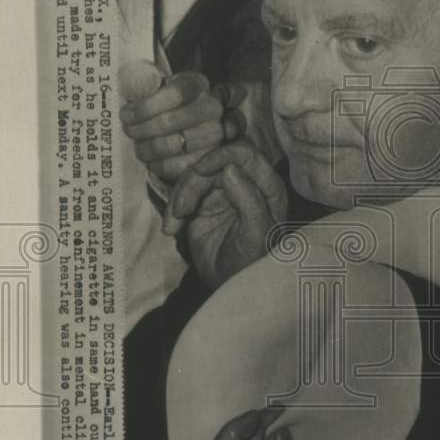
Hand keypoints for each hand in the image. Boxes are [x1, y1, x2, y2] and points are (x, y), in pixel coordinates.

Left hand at [120, 67, 247, 183]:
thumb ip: (144, 90)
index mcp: (197, 85)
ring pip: (170, 146)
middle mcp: (212, 108)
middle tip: (128, 130)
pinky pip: (173, 166)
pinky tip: (151, 158)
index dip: (146, 106)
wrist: (189, 124)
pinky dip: (156, 164)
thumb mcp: (158, 88)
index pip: (174, 94)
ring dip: (146, 148)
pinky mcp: (207, 160)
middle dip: (142, 129)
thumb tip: (128, 104)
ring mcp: (213, 136)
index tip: (126, 115)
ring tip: (138, 145)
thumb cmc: (167, 104)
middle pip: (170, 122)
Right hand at [164, 140, 287, 288]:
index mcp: (268, 187)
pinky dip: (173, 208)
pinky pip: (183, 191)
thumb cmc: (252, 263)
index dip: (220, 156)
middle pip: (215, 162)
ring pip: (195, 175)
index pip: (247, 154)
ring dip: (179, 198)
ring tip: (174, 226)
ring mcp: (224, 190)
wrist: (230, 285)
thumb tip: (230, 168)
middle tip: (181, 210)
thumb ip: (250, 201)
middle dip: (193, 182)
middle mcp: (247, 183)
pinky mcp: (204, 200)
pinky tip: (171, 228)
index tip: (198, 171)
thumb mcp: (256, 236)